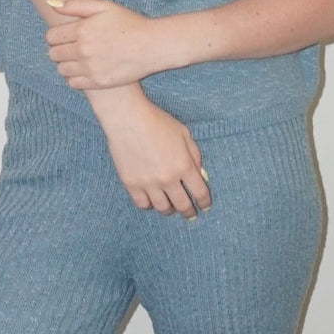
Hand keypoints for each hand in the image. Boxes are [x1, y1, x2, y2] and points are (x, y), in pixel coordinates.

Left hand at [45, 0, 169, 88]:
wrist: (152, 45)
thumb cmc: (130, 23)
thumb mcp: (105, 6)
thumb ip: (76, 4)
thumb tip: (51, 4)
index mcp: (82, 29)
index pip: (51, 37)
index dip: (55, 36)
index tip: (64, 35)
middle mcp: (83, 50)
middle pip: (54, 54)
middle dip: (59, 50)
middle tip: (72, 47)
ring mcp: (90, 68)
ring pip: (61, 70)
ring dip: (65, 64)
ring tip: (78, 59)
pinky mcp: (98, 82)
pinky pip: (73, 83)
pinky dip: (74, 78)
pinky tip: (84, 70)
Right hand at [95, 91, 211, 218]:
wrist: (127, 118)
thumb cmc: (157, 121)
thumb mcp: (184, 133)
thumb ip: (194, 156)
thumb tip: (200, 176)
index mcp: (184, 165)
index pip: (200, 192)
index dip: (205, 202)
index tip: (205, 206)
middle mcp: (168, 179)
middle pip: (182, 205)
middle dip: (189, 212)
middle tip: (191, 215)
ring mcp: (148, 183)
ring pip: (162, 208)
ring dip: (170, 210)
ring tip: (171, 208)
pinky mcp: (131, 184)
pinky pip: (143, 204)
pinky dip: (149, 205)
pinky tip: (152, 201)